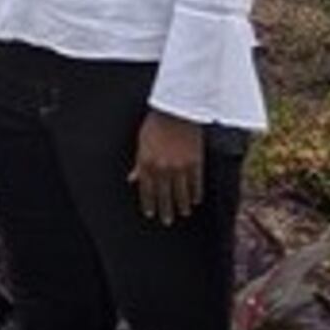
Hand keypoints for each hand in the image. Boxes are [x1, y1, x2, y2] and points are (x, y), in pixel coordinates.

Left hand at [130, 110, 205, 224]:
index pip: (147, 190)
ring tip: (183, 213)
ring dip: (181, 205)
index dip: (149, 203)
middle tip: (167, 220)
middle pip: (164, 195)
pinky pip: (196, 183)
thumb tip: (132, 179)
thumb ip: (139, 163)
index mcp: (147, 163)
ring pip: (181, 192)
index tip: (151, 213)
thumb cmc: (156, 123)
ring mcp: (180, 166)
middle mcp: (163, 168)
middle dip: (165, 210)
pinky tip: (195, 200)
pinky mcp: (195, 162)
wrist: (177, 109)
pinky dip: (196, 193)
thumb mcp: (142, 142)